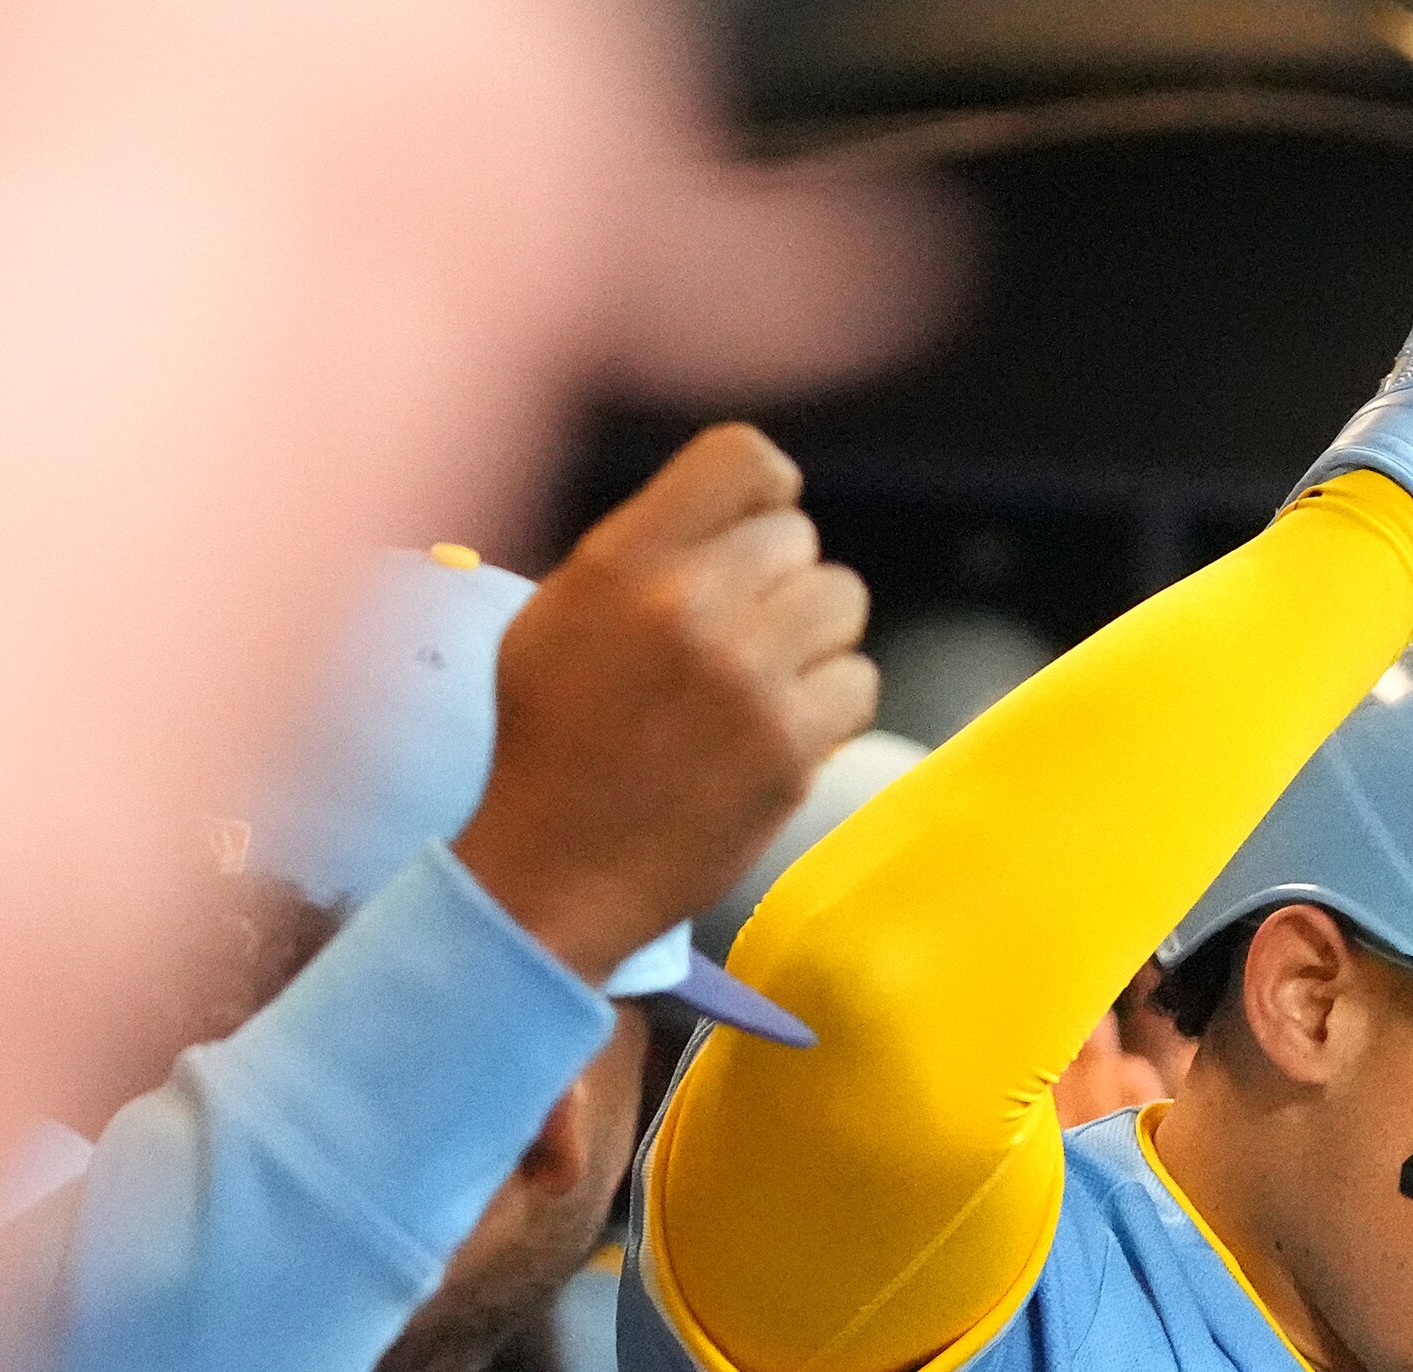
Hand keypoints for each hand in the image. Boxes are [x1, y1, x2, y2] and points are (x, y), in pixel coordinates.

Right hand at [457, 424, 875, 985]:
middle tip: (738, 640)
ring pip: (843, 601)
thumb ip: (646, 549)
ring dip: (814, 640)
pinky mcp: (791, 745)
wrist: (557, 872)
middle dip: (777, 585)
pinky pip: (858, 682)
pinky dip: (829, 708)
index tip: (754, 535)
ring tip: (762, 683)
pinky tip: (779, 732)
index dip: (765, 492)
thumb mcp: (561, 612)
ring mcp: (746, 676)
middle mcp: (688, 603)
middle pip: (798, 537)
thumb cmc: (554, 741)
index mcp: (623, 559)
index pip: (745, 457)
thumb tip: (736, 510)